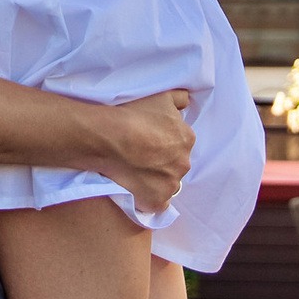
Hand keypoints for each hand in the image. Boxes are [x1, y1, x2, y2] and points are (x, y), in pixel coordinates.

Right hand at [91, 88, 196, 220]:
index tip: (148, 140)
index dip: (163, 141)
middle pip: (175, 164)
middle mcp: (184, 163)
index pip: (180, 142)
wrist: (110, 137)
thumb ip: (180, 98)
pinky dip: (149, 198)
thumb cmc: (134, 113)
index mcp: (187, 139)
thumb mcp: (162, 95)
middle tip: (140, 155)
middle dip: (162, 161)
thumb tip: (187, 104)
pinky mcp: (156, 202)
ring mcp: (170, 185)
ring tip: (134, 171)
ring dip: (156, 180)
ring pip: (167, 184)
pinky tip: (136, 188)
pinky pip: (157, 204)